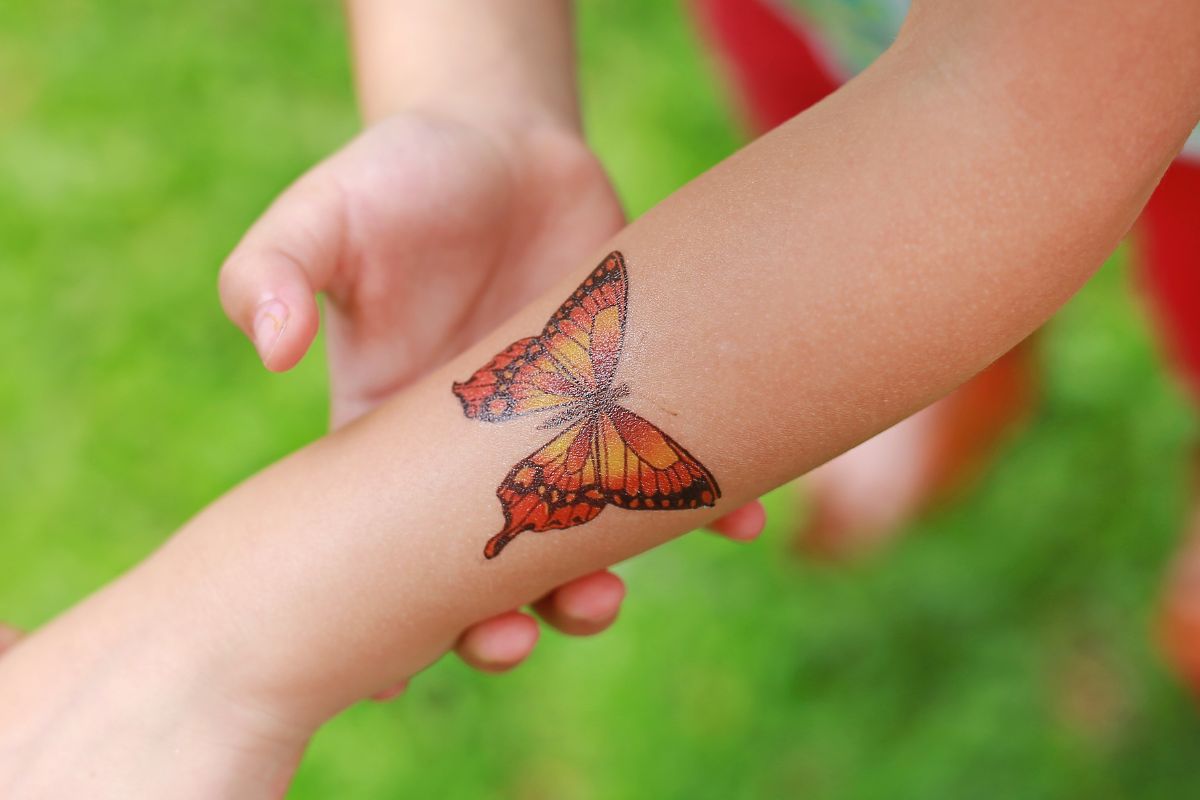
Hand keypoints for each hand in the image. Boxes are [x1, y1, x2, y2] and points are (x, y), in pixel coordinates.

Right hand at [218, 111, 765, 680]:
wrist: (504, 139)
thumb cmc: (402, 177)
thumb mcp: (325, 212)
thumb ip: (272, 268)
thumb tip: (270, 346)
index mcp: (387, 427)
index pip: (378, 540)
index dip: (383, 608)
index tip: (391, 672)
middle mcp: (473, 448)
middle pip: (484, 561)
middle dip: (495, 614)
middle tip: (509, 636)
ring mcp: (559, 429)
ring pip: (580, 536)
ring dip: (591, 584)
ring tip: (601, 598)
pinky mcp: (625, 392)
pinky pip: (670, 462)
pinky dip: (708, 499)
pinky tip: (737, 519)